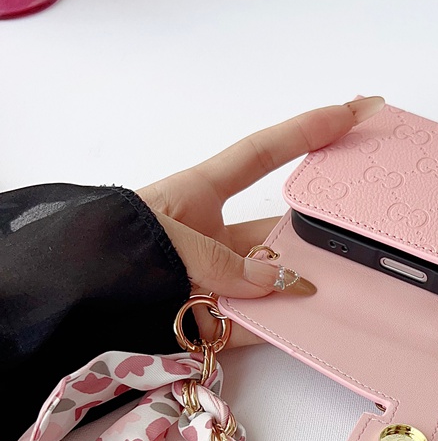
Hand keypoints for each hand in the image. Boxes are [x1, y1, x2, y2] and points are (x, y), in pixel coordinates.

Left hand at [137, 96, 384, 347]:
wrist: (73, 305)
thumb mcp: (165, 239)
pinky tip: (315, 329)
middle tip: (361, 226)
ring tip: (349, 286)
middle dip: (316, 229)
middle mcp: (217, 235)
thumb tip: (278, 283)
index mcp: (201, 193)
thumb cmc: (112, 251)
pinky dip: (284, 330)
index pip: (265, 154)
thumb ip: (220, 259)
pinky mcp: (216, 322)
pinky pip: (260, 325)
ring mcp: (220, 280)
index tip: (355, 110)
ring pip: (276, 280)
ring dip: (306, 286)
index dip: (309, 130)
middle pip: (279, 228)